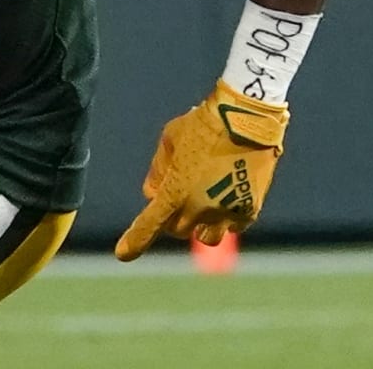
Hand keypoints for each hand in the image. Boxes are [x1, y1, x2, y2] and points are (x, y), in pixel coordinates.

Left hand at [114, 81, 288, 260]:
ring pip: (207, 236)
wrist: (245, 118)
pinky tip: (226, 196)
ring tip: (203, 201)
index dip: (135, 241)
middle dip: (173, 218)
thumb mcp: (169, 142)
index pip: (149, 224)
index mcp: (174, 192)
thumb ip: (158, 171)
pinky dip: (226, 218)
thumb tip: (153, 195)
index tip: (123, 254)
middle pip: (178, 229)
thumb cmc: (201, 125)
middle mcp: (199, 209)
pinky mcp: (249, 210)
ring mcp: (225, 212)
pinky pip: (233, 226)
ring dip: (200, 225)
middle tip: (178, 197)